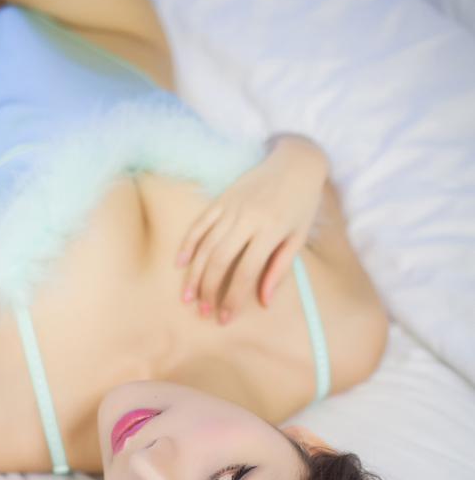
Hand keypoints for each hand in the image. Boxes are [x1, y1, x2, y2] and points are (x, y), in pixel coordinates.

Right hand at [176, 134, 328, 322]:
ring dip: (194, 274)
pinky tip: (179, 263)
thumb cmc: (301, 204)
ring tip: (187, 297)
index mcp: (271, 230)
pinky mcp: (222, 197)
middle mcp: (248, 218)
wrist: (296, 161)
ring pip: (206, 245)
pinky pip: (200, 223)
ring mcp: (232, 206)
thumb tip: (263, 302)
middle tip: (204, 311)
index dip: (234, 298)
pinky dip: (187, 243)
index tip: (225, 318)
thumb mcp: (298, 237)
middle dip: (209, 290)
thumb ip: (280, 269)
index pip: (247, 272)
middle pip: (220, 261)